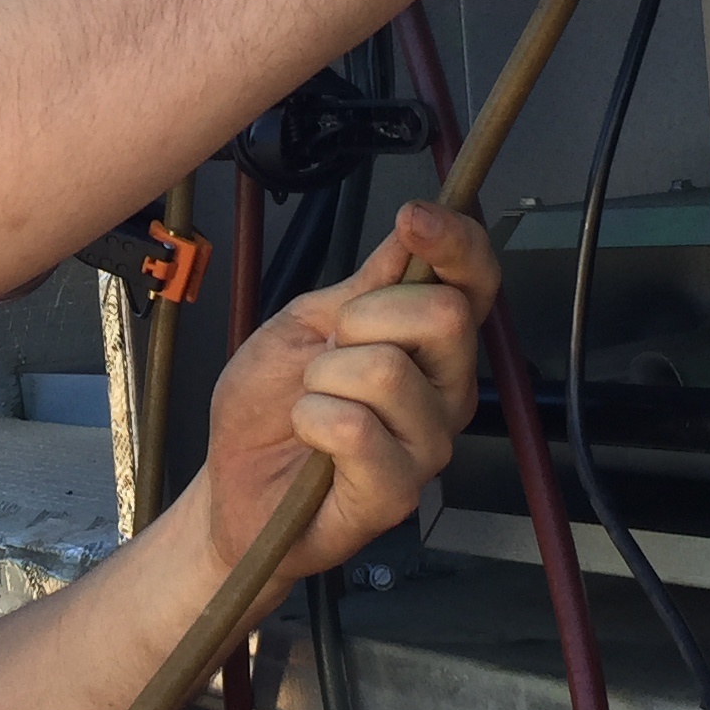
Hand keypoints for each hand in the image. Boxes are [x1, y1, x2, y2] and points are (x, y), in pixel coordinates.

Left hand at [196, 203, 496, 600]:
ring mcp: (428, 443)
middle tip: (327, 353)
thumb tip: (414, 232)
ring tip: (311, 403)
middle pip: (445, 315)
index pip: (476, 282)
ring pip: (389, 370)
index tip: (416, 219)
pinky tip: (309, 436)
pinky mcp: (398, 491)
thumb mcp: (306, 323)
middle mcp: (446, 390)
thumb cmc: (269, 407)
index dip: (457, 242)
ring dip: (323, 378)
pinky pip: (356, 427)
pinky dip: (311, 418)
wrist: (233, 481)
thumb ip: (365, 284)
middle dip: (364, 318)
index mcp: (431, 344)